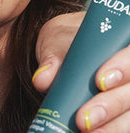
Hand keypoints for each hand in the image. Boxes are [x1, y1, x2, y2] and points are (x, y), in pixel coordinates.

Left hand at [35, 12, 129, 131]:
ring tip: (86, 130)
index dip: (122, 67)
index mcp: (123, 42)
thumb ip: (53, 57)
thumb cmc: (68, 40)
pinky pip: (126, 123)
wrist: (68, 47)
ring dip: (112, 125)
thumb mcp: (57, 41)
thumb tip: (43, 79)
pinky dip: (111, 129)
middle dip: (112, 104)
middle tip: (84, 118)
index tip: (99, 81)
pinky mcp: (126, 111)